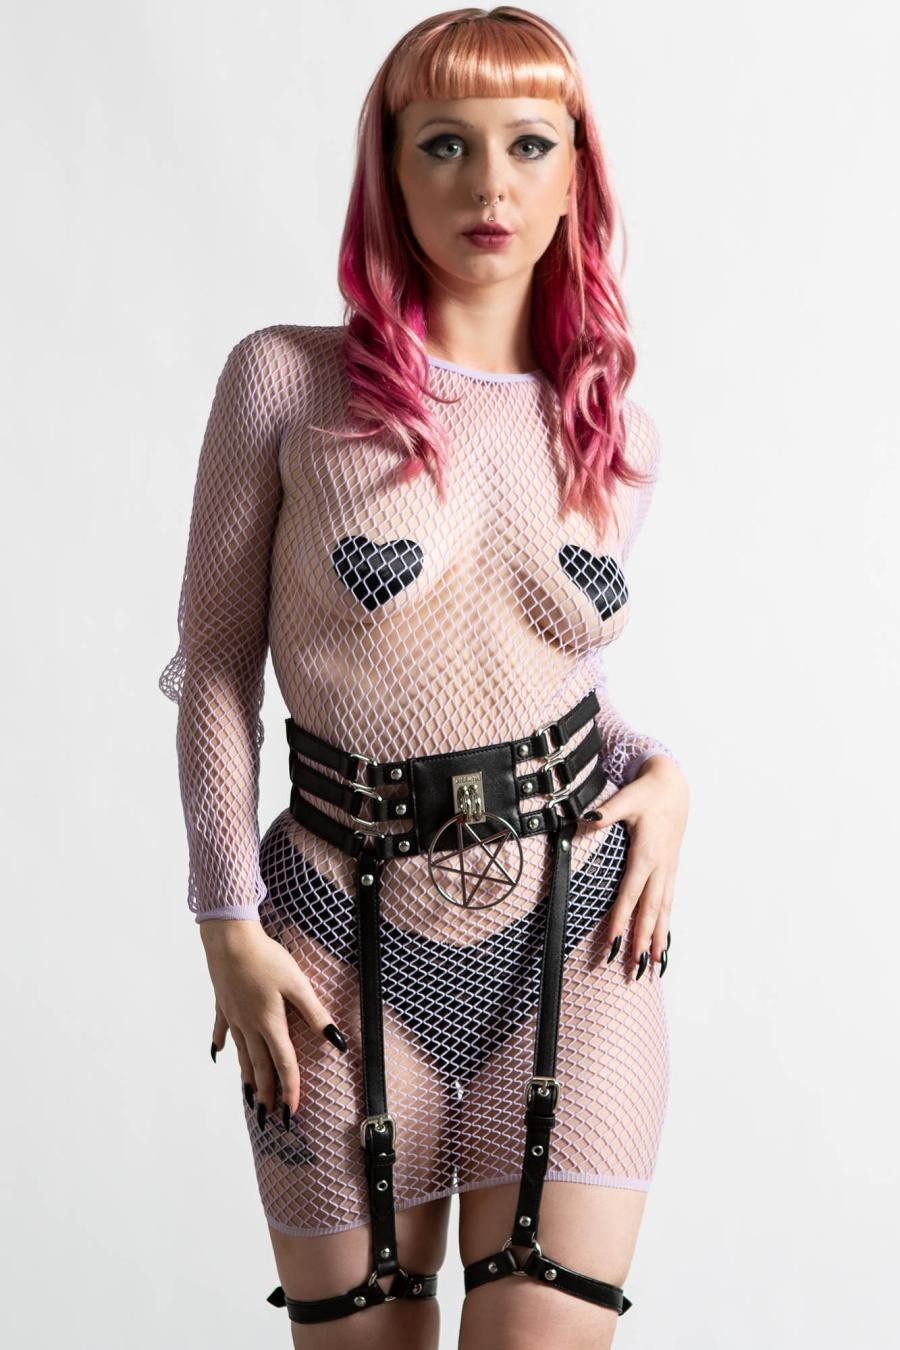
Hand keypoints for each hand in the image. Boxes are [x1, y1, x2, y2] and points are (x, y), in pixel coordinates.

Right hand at [200, 919, 347, 1125]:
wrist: (230, 939)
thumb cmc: (267, 958)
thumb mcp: (298, 984)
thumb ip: (316, 1014)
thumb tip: (337, 1041)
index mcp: (270, 1023)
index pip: (284, 1064)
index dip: (290, 1090)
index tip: (292, 1113)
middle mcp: (249, 1026)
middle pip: (260, 1067)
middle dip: (266, 1094)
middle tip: (269, 1118)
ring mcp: (233, 1017)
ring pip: (241, 1055)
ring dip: (247, 1079)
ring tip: (250, 1099)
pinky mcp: (222, 1004)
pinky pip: (222, 1031)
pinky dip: (221, 1045)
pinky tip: (218, 1055)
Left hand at [583, 754, 688, 978]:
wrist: (674, 787)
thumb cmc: (648, 793)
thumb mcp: (626, 798)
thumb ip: (607, 811)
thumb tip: (587, 819)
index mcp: (647, 853)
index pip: (631, 893)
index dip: (622, 918)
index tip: (614, 941)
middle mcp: (660, 867)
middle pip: (650, 910)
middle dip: (641, 940)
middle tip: (634, 967)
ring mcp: (668, 870)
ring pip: (663, 910)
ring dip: (658, 939)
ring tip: (654, 965)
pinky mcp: (671, 870)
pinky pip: (669, 902)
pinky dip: (666, 925)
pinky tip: (663, 942)